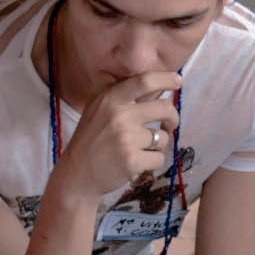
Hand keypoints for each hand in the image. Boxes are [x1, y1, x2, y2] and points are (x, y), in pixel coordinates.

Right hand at [53, 69, 180, 206]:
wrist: (76, 176)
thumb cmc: (92, 142)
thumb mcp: (99, 110)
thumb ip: (125, 98)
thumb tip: (159, 87)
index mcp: (110, 99)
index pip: (145, 81)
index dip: (167, 78)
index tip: (178, 81)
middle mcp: (118, 115)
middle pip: (164, 107)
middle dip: (173, 117)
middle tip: (169, 124)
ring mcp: (126, 138)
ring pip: (163, 137)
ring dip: (157, 145)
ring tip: (139, 150)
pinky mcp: (132, 161)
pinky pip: (159, 158)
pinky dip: (152, 162)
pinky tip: (136, 163)